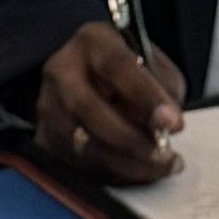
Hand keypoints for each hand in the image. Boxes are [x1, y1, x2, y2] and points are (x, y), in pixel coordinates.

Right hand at [34, 19, 183, 182]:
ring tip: (160, 167)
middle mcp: (61, 71)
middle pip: (90, 109)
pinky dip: (113, 176)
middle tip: (166, 155)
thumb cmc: (123, 68)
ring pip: (80, 145)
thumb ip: (163, 87)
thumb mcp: (150, 61)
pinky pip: (76, 167)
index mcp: (92, 42)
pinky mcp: (44, 139)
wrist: (82, 72)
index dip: (146, 97)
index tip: (174, 123)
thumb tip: (166, 125)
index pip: (117, 67)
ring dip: (126, 165)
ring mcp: (47, 107)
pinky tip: (138, 173)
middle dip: (133, 140)